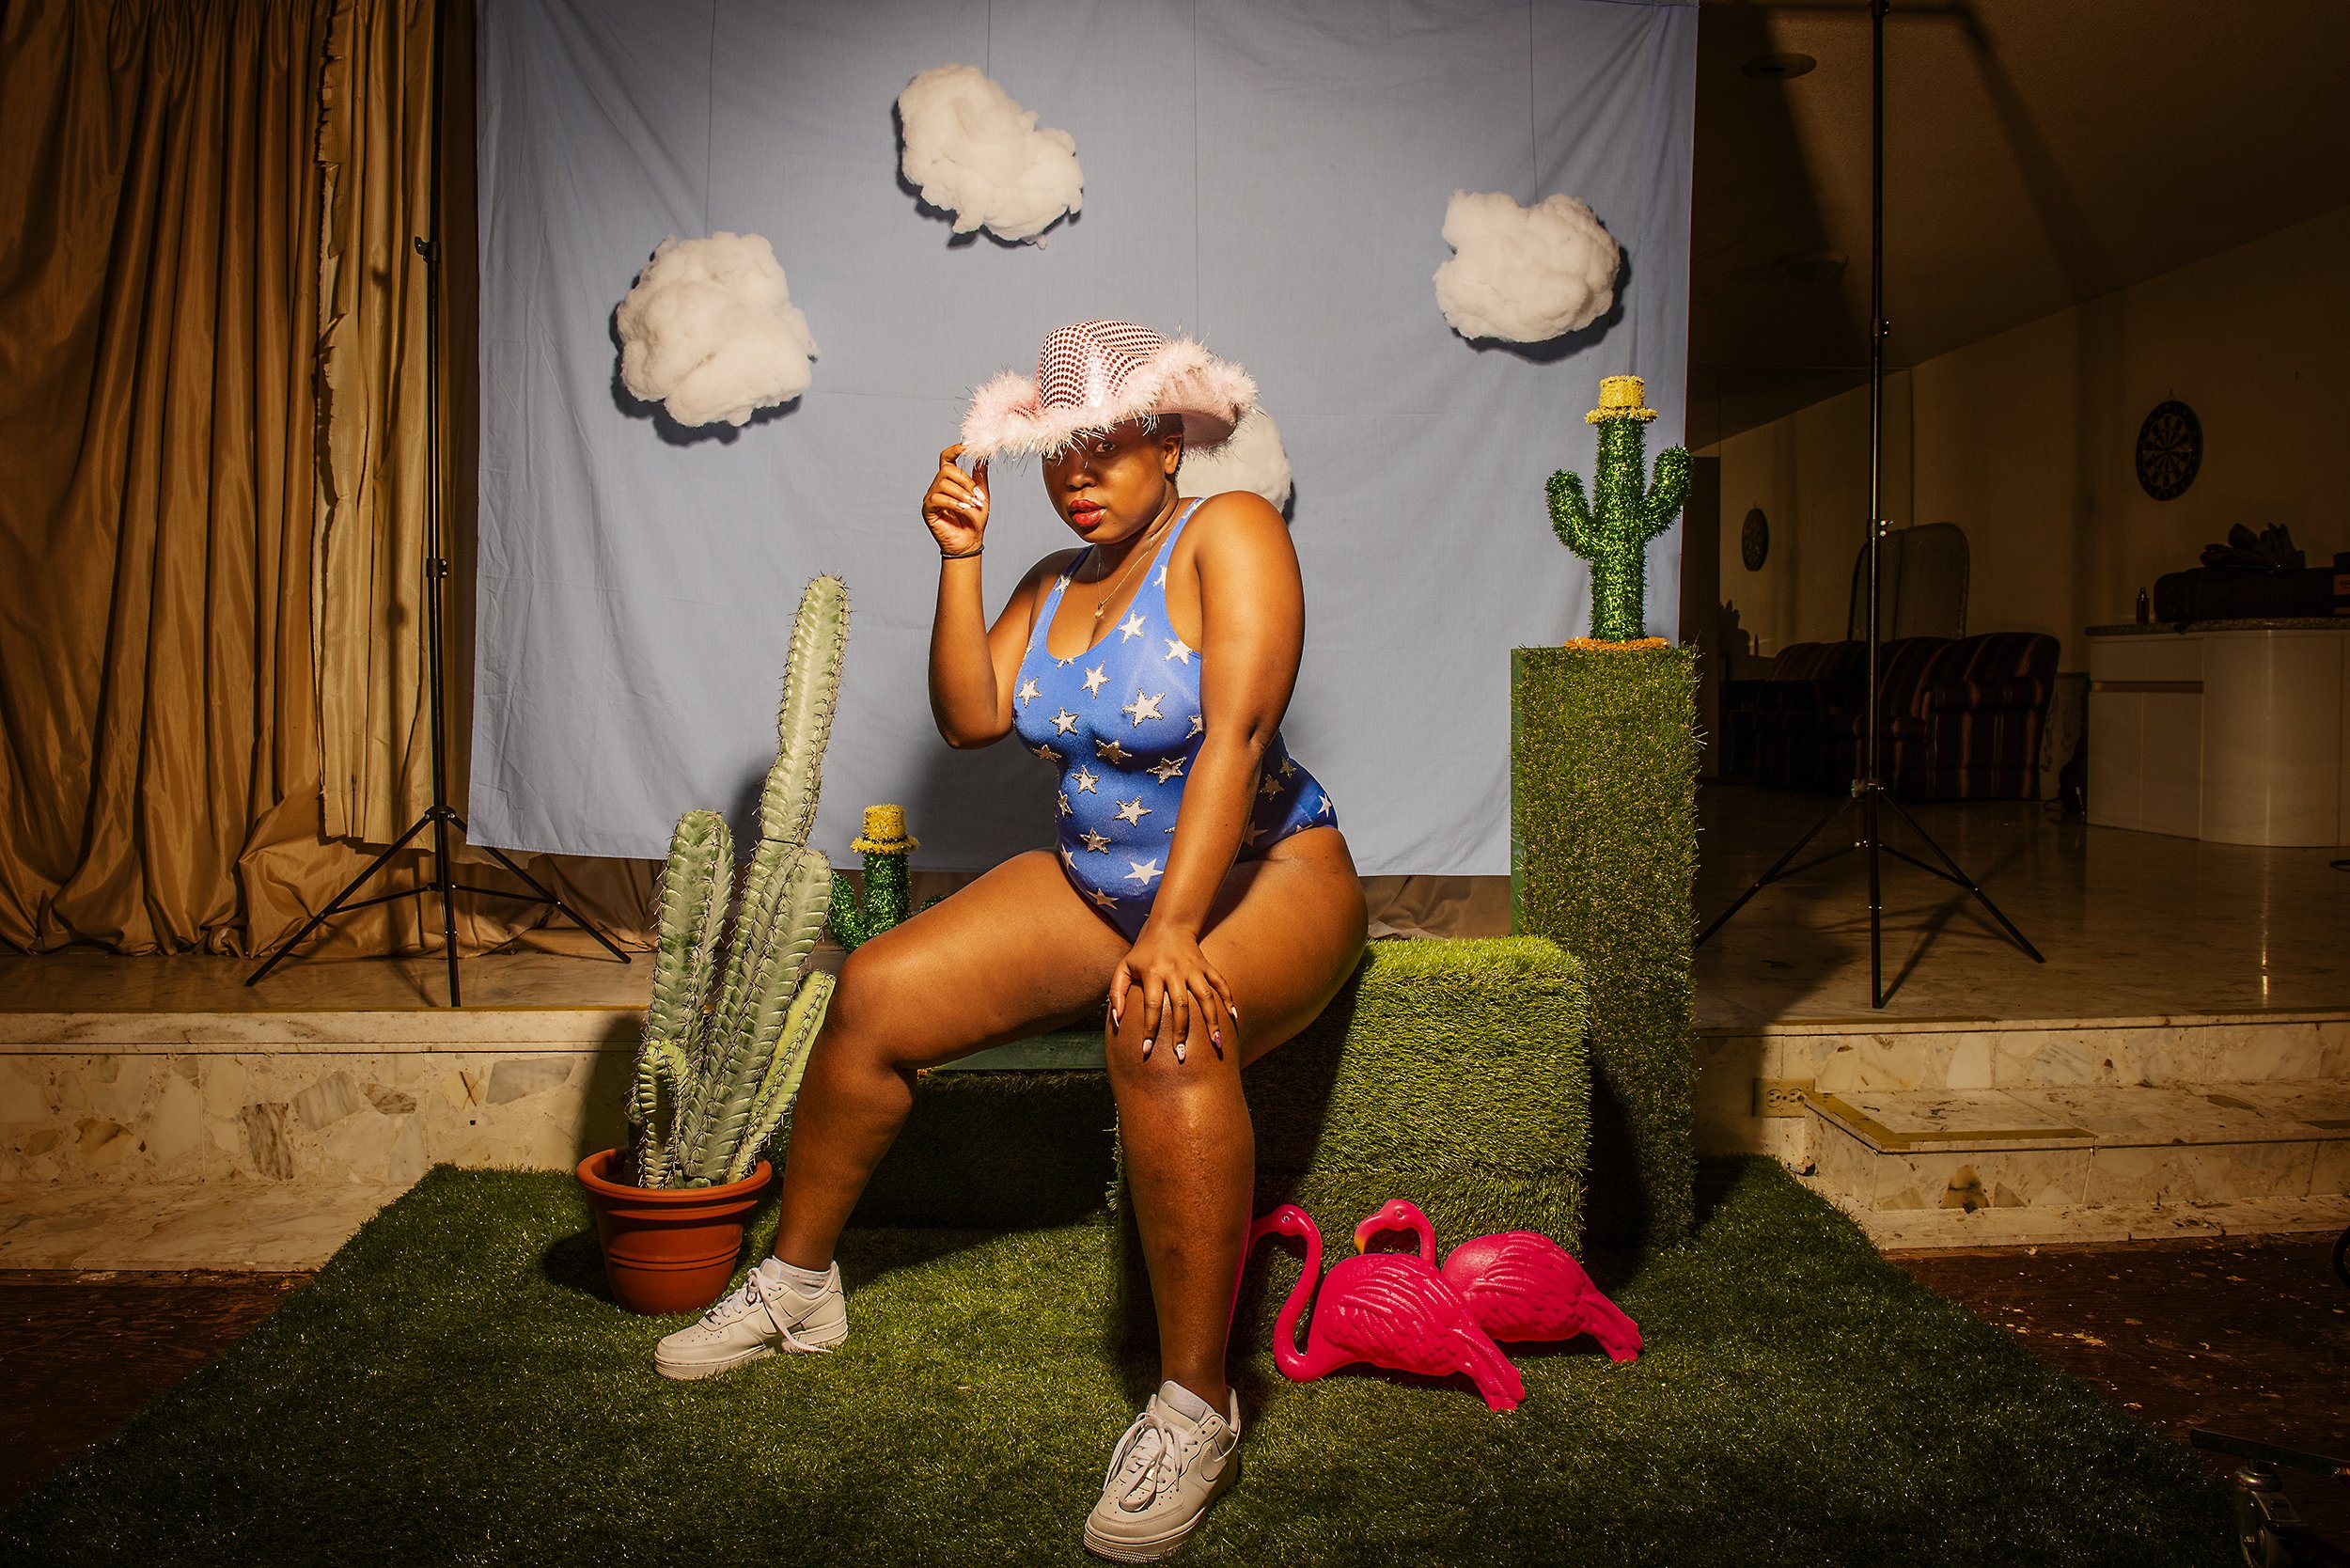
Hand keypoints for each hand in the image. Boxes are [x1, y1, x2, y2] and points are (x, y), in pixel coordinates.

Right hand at [921, 443, 989, 555]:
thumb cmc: (974, 520)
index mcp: (950, 481)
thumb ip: (979, 476)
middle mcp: (937, 487)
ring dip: (961, 494)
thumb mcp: (981, 494)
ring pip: (943, 484)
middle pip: (946, 470)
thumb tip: (982, 456)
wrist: (970, 542)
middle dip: (965, 481)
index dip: (955, 450)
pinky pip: (937, 498)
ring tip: (972, 505)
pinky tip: (963, 509)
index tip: (967, 446)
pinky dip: (953, 502)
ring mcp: (931, 498)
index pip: (947, 459)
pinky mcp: (927, 510)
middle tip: (976, 495)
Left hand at [1110, 925, 1237, 1064]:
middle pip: (1181, 1005)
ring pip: (1205, 997)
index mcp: (1153, 972)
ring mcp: (1193, 968)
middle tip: (1180, 1055)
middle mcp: (1175, 971)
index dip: (1149, 1028)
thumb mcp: (1123, 967)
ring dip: (1212, 1020)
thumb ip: (1116, 993)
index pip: (1151, 1005)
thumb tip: (1116, 1020)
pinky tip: (1234, 1017)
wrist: (1168, 925)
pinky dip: (1229, 998)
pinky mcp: (1206, 966)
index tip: (1146, 1050)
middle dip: (1181, 1032)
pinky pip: (1221, 983)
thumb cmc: (1143, 952)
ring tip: (1216, 1043)